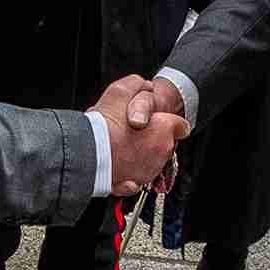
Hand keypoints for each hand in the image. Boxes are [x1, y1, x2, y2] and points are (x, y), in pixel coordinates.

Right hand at [91, 75, 188, 196]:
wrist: (89, 154)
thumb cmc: (104, 126)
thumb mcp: (120, 91)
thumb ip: (136, 85)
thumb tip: (143, 85)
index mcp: (163, 130)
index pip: (180, 125)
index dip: (170, 121)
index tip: (162, 122)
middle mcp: (160, 153)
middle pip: (163, 144)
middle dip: (150, 138)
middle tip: (131, 131)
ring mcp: (147, 171)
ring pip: (148, 162)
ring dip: (138, 155)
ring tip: (120, 146)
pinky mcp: (131, 185)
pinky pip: (133, 180)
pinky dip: (128, 175)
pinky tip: (117, 166)